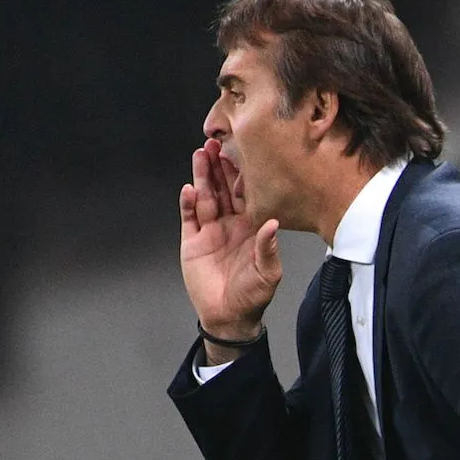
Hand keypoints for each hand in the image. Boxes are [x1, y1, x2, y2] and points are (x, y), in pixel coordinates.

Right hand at [179, 138, 281, 341]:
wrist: (228, 316)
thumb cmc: (252, 295)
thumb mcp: (268, 274)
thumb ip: (268, 248)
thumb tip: (272, 224)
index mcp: (251, 226)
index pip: (245, 194)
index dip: (242, 174)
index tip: (240, 154)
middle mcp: (230, 223)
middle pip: (223, 188)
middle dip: (218, 166)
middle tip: (215, 144)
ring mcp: (210, 230)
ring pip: (205, 197)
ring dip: (202, 176)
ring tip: (200, 155)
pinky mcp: (192, 241)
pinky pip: (189, 217)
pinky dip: (188, 202)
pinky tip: (189, 189)